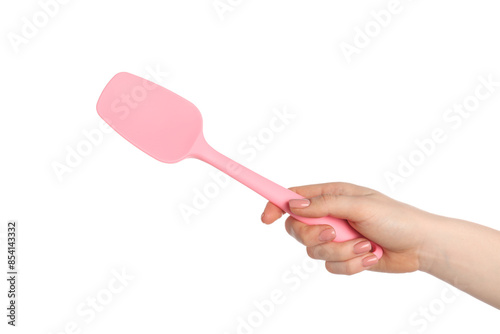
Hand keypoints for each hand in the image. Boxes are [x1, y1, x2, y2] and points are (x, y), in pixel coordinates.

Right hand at [261, 182, 434, 274]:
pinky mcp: (343, 257)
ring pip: (314, 252)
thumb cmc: (395, 218)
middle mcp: (329, 216)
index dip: (276, 205)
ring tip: (365, 246)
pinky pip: (332, 267)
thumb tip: (293, 205)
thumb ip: (324, 205)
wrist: (419, 245)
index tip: (266, 218)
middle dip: (315, 236)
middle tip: (334, 234)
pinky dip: (351, 265)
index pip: (293, 197)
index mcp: (331, 196)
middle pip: (298, 229)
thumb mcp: (359, 205)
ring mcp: (335, 238)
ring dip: (341, 252)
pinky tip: (368, 256)